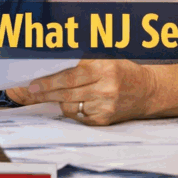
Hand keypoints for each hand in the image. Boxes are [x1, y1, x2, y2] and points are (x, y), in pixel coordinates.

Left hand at [7, 59, 156, 125]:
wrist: (148, 91)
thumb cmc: (123, 71)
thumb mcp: (106, 57)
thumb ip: (82, 61)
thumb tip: (51, 64)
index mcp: (105, 68)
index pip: (70, 76)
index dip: (48, 81)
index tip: (32, 83)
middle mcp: (106, 88)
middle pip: (66, 92)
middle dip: (44, 92)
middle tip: (29, 91)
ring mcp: (105, 106)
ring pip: (69, 106)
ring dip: (57, 100)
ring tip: (52, 94)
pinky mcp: (104, 120)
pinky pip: (78, 116)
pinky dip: (72, 109)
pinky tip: (75, 102)